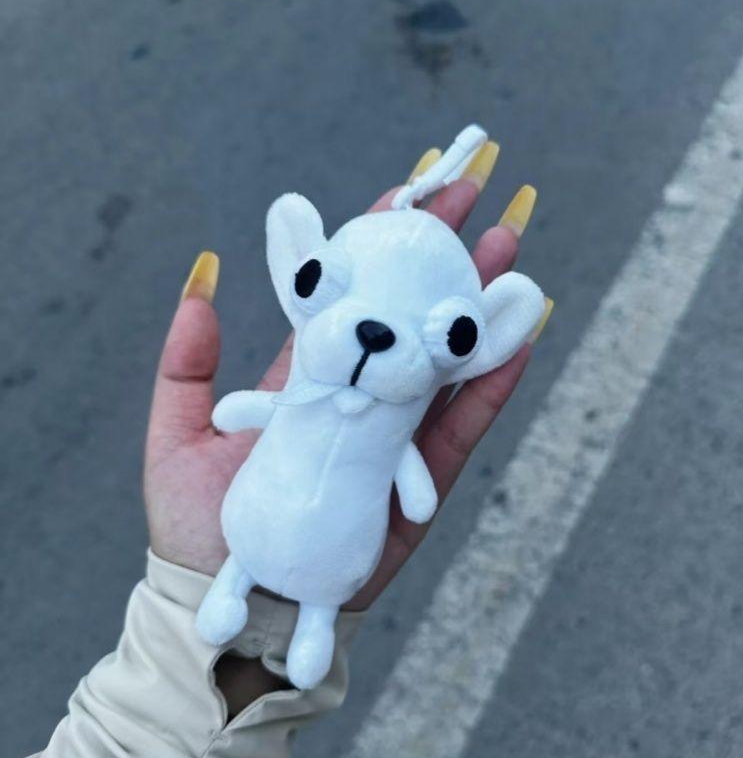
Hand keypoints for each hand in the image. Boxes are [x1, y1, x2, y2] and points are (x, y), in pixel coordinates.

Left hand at [144, 142, 552, 609]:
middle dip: (444, 257)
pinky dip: (492, 384)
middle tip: (483, 200)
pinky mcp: (417, 485)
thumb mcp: (176, 435)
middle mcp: (358, 398)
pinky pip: (462, 427)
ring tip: (511, 250)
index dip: (378, 244)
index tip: (409, 188)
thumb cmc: (198, 525)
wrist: (232, 602)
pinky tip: (520, 335)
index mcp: (308, 380)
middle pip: (408, 317)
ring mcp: (392, 438)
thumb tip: (202, 278)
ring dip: (479, 305)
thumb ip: (186, 364)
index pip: (351, 297)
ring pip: (444, 360)